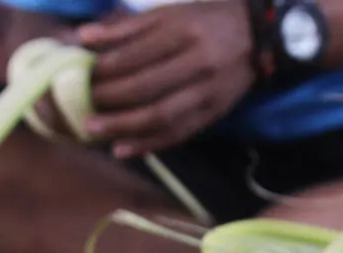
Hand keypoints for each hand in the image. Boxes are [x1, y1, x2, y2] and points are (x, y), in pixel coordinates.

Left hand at [80, 1, 255, 157]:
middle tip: (84, 105)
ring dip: (124, 127)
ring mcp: (207, 93)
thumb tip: (84, 37)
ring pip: (160, 116)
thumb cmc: (207, 20)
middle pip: (146, 87)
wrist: (259, 37)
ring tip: (95, 131)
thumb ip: (128, 26)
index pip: (137, 54)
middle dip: (110, 99)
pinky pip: (176, 134)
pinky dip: (148, 144)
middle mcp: (198, 63)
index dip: (106, 68)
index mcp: (185, 31)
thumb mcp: (170, 12)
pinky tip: (123, 148)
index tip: (82, 76)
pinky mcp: (212, 114)